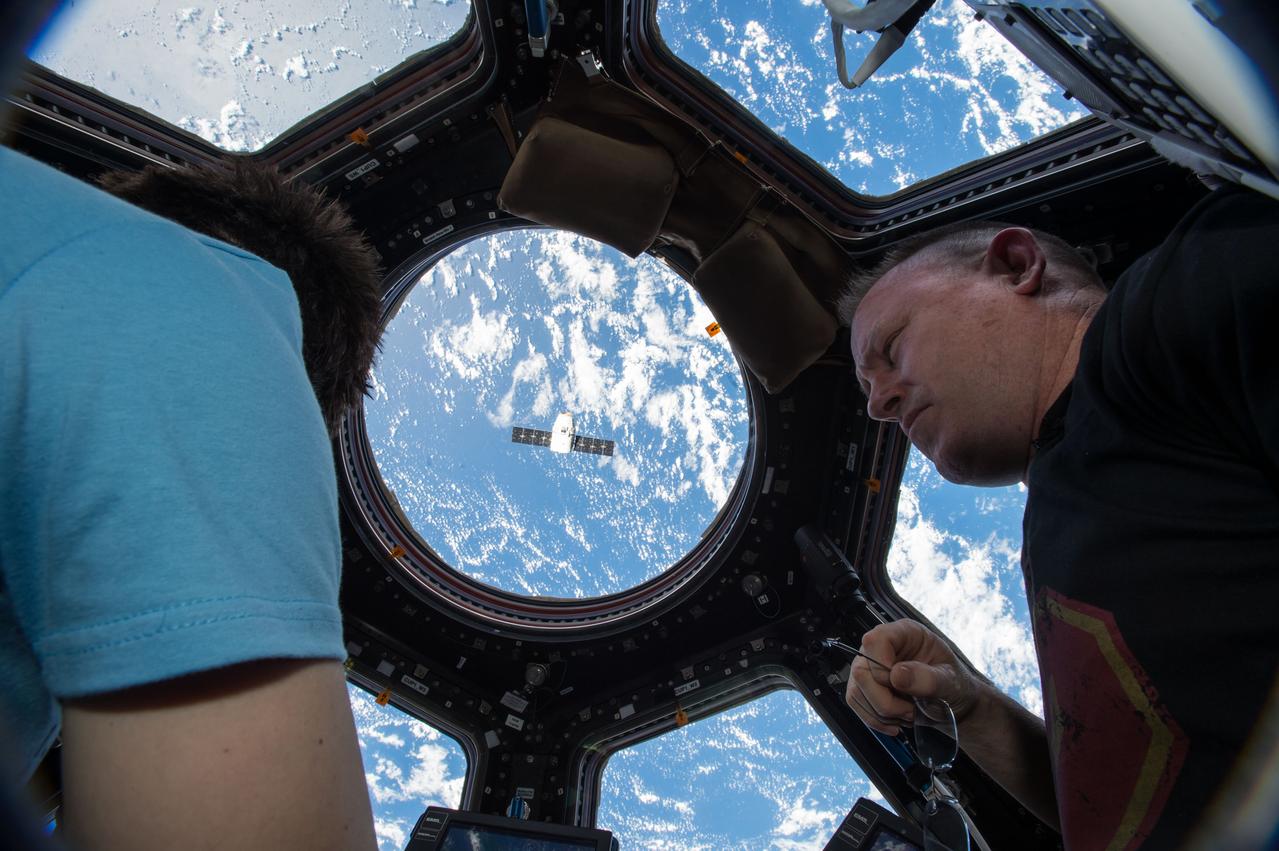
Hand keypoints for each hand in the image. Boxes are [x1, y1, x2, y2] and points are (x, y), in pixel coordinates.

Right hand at [844, 619, 981, 735]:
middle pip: (861, 672)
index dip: (881, 666)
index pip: (875, 641)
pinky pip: (856, 705)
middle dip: (886, 700)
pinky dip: (876, 720)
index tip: (900, 686)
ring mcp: (870, 667)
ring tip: (908, 714)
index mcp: (905, 634)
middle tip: (911, 709)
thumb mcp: (951, 681)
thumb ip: (927, 678)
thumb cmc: (955, 685)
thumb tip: (897, 675)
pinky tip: (896, 720)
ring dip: (883, 713)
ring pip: (856, 692)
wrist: (954, 702)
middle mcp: (882, 647)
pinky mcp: (865, 687)